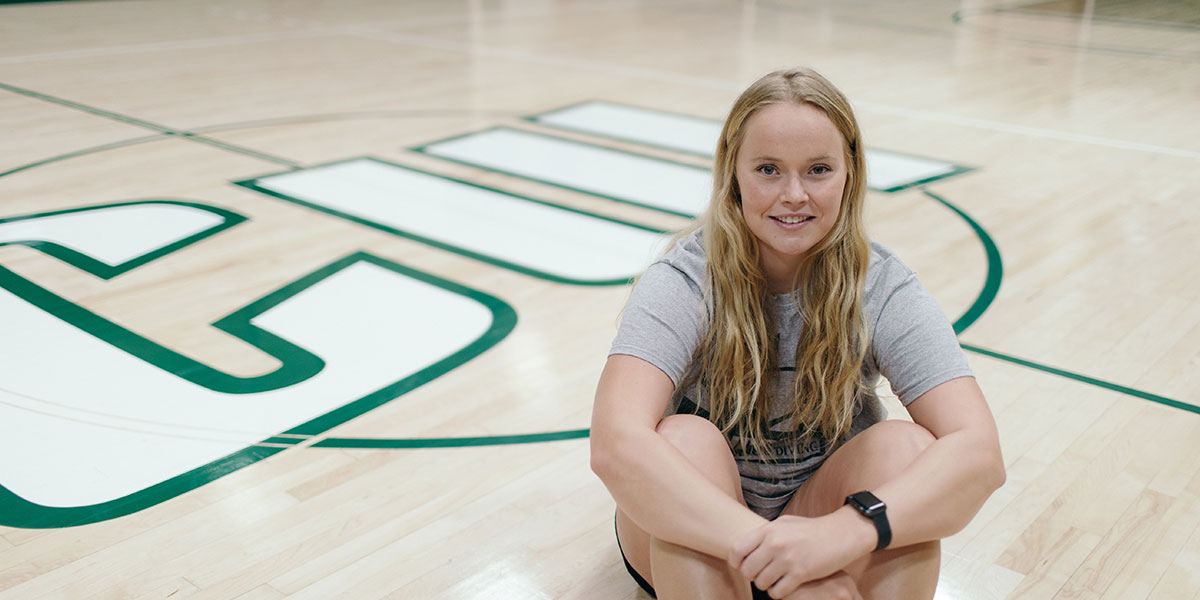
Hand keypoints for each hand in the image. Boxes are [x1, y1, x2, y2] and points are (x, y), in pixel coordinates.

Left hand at [728, 511, 871, 597]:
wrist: (840, 534)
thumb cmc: (811, 529)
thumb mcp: (785, 523)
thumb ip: (766, 533)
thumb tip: (747, 544)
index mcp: (769, 529)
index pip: (737, 549)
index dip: (736, 562)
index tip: (741, 566)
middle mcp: (775, 543)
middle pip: (747, 570)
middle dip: (752, 576)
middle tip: (761, 575)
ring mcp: (788, 559)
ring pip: (761, 583)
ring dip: (766, 585)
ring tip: (774, 580)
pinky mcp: (801, 573)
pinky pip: (778, 592)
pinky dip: (778, 593)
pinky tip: (785, 586)